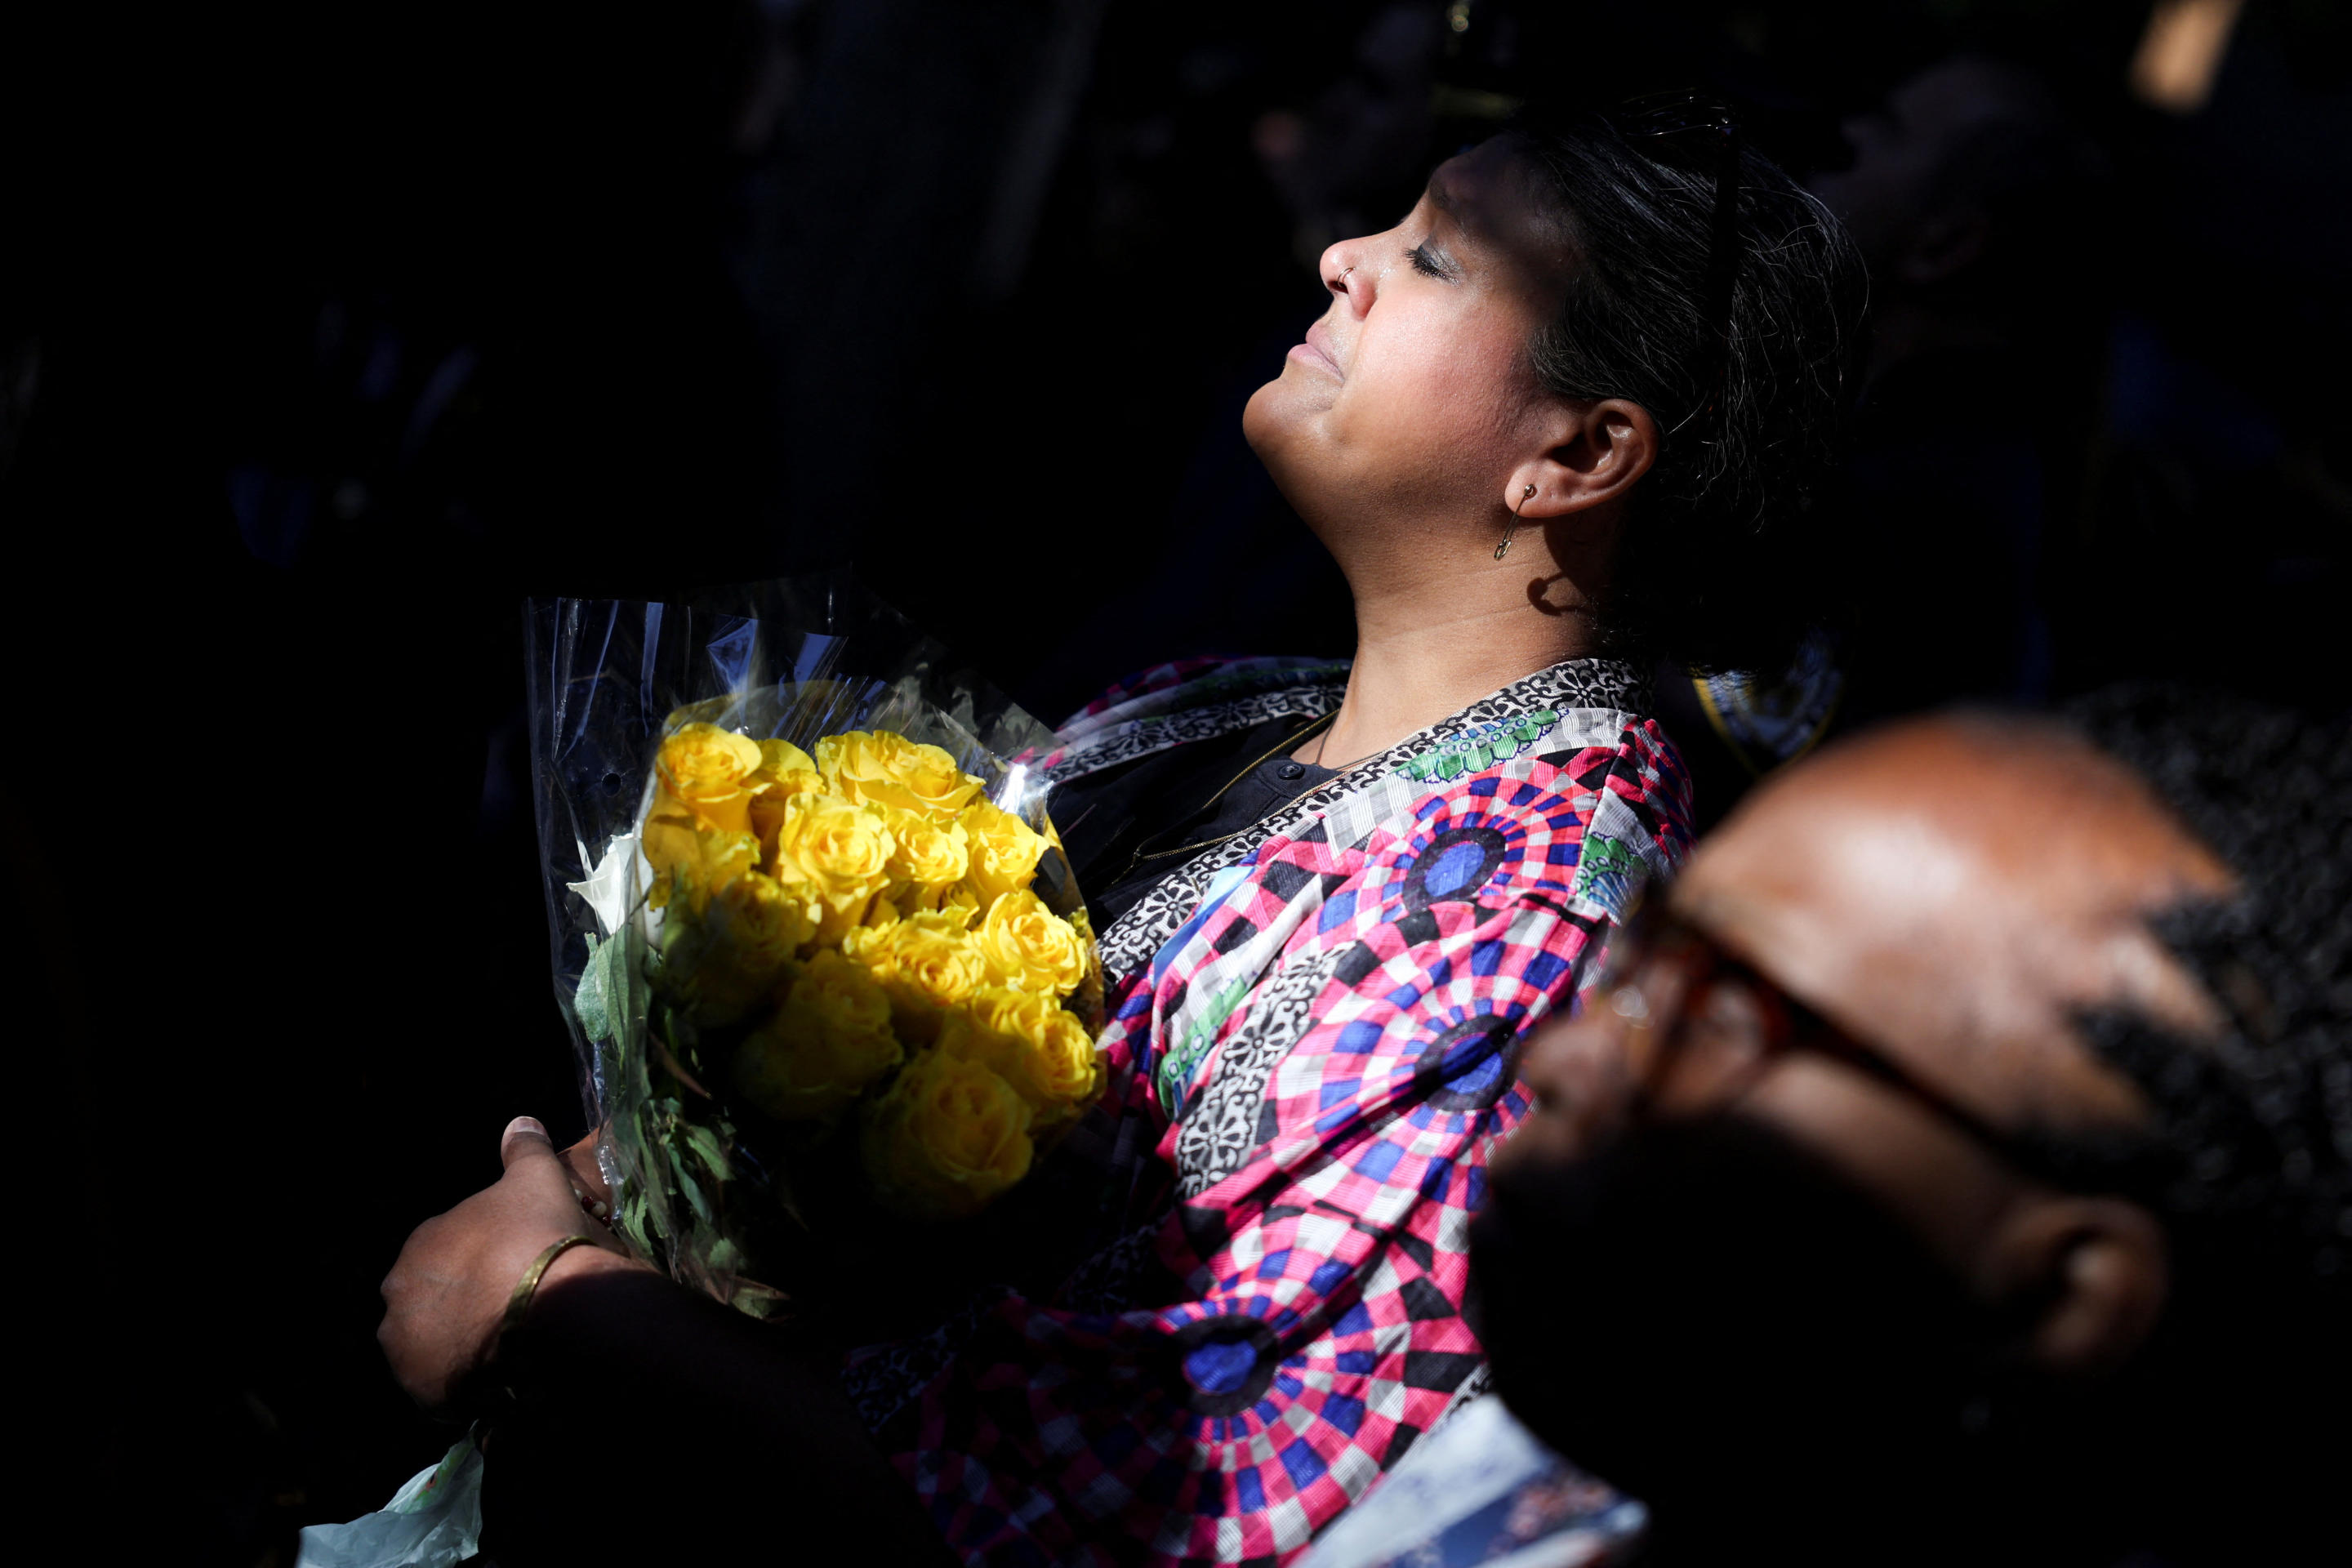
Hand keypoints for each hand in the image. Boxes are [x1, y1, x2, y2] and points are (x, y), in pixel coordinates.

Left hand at [378, 1116, 640, 1412]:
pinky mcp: (423, 1391)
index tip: (515, 1264)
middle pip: (433, 1299)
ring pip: (435, 1345)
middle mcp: (399, 1294)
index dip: (482, 1258)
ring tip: (509, 1348)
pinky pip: (445, 1388)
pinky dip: (466, 1386)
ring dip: (460, 1345)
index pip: (445, 1249)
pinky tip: (502, 1377)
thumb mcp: (537, 1179)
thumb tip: (520, 1122)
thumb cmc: (539, 1234)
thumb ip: (524, 1150)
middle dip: (464, 1304)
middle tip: (514, 1307)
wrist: (551, 1308)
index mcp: (421, 1242)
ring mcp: (406, 1347)